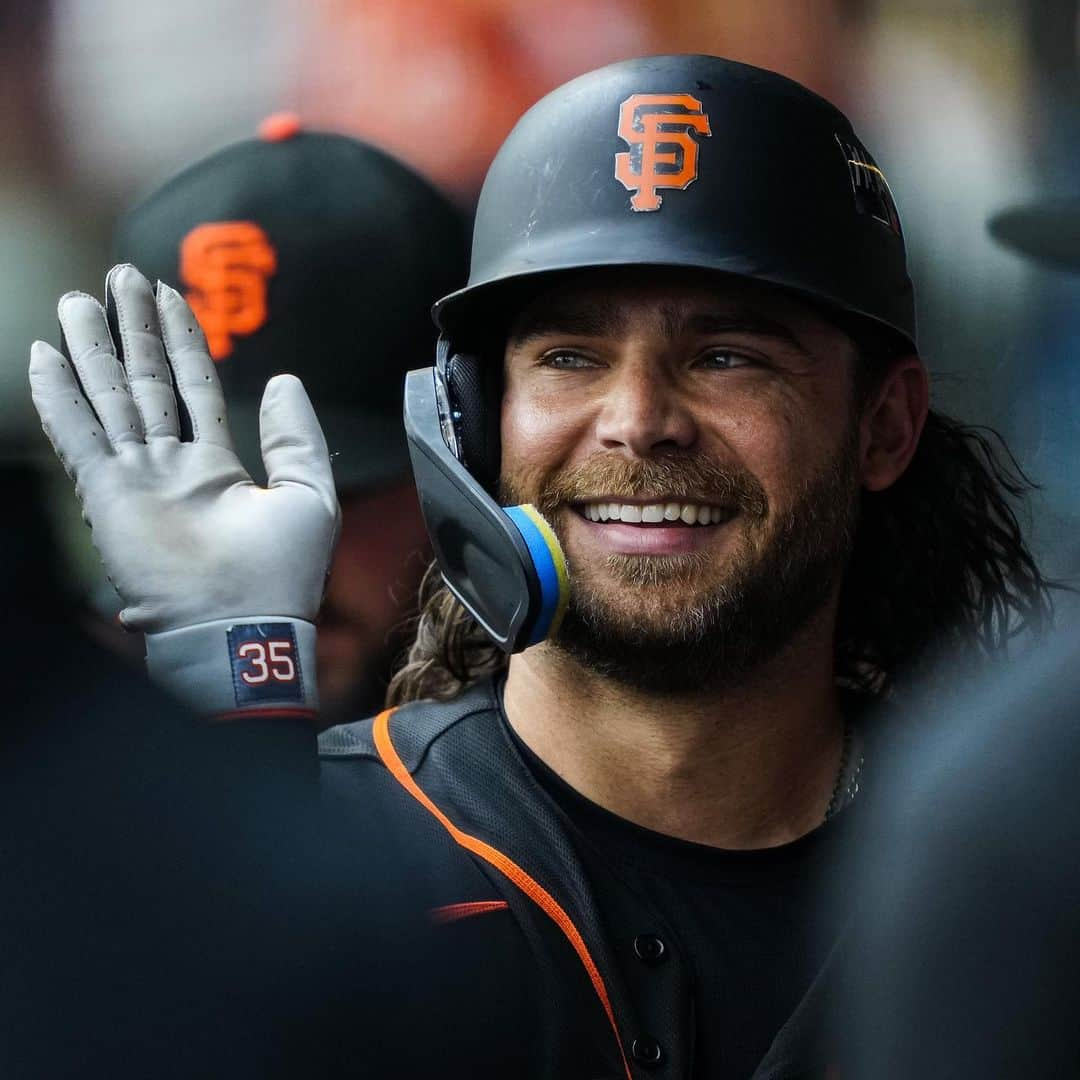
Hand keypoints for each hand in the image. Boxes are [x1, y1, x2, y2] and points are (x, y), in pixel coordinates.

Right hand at [29, 264, 339, 634]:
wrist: (240, 626)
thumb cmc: (281, 574)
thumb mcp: (309, 494)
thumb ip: (296, 437)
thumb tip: (283, 382)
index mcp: (217, 466)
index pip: (195, 388)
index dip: (183, 342)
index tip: (170, 296)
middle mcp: (172, 467)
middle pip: (147, 383)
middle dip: (134, 331)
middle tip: (118, 277)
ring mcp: (137, 479)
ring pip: (111, 399)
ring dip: (92, 349)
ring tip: (77, 300)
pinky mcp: (108, 494)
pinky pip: (78, 435)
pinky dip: (60, 397)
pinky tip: (45, 356)